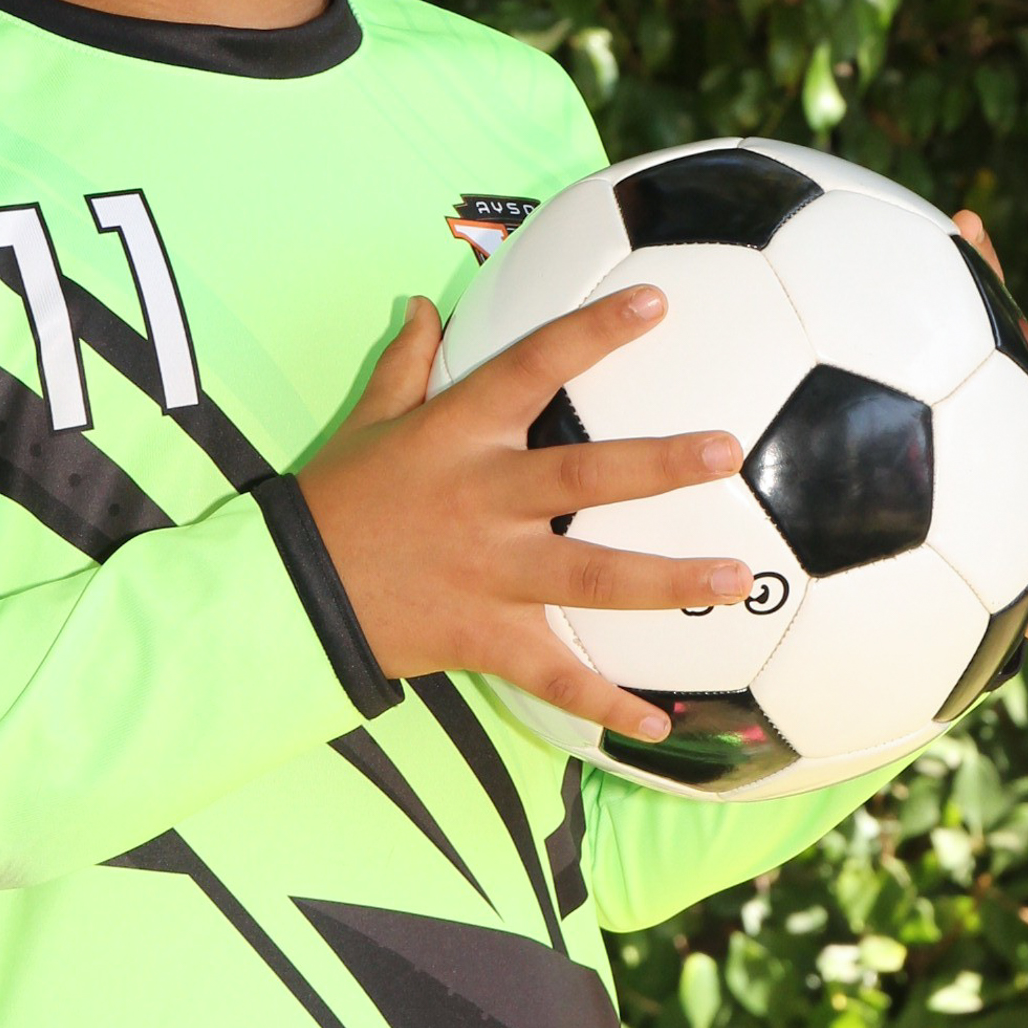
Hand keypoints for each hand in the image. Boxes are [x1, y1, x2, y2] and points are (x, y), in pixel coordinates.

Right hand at [298, 285, 747, 745]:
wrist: (292, 591)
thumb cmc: (339, 499)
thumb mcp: (370, 422)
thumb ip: (407, 364)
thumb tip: (423, 305)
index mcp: (459, 435)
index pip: (533, 366)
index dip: (594, 332)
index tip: (655, 303)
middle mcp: (484, 499)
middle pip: (584, 478)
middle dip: (660, 466)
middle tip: (727, 452)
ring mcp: (489, 573)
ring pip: (592, 576)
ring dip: (669, 580)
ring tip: (736, 580)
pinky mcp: (485, 637)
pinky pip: (555, 676)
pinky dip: (607, 704)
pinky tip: (661, 725)